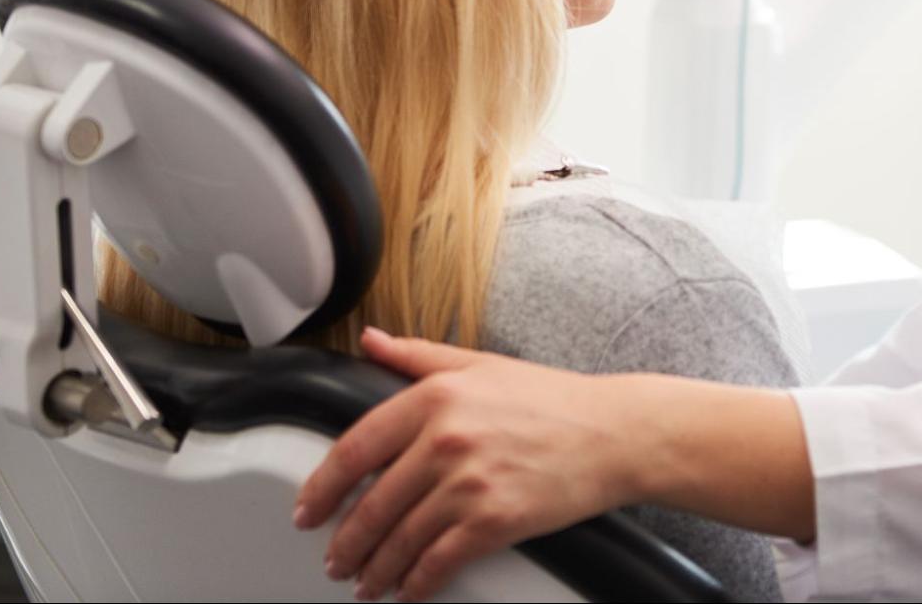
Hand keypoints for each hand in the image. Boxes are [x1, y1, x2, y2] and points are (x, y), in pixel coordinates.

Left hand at [294, 327, 640, 601]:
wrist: (614, 433)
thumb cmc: (552, 400)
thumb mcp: (481, 365)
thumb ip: (418, 356)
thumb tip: (370, 341)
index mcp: (436, 396)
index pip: (355, 448)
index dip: (322, 487)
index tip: (307, 510)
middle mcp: (445, 439)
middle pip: (372, 504)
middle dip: (346, 543)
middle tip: (335, 560)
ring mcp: (469, 483)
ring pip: (400, 539)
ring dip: (376, 569)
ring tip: (365, 581)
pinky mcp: (494, 521)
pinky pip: (439, 562)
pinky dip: (417, 582)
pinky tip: (408, 589)